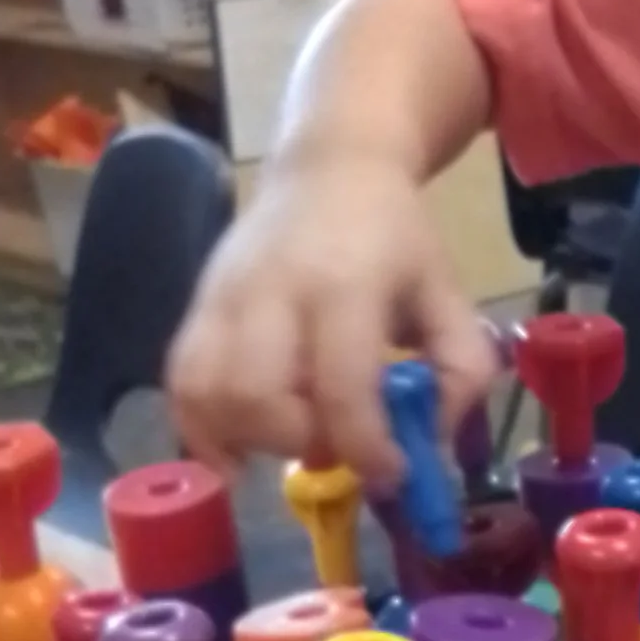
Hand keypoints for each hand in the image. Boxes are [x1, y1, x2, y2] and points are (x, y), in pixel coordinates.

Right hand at [166, 150, 499, 489]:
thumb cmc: (395, 236)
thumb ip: (460, 368)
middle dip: (298, 442)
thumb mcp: (448, 291)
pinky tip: (240, 447)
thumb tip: (434, 444)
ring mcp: (222, 297)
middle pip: (255, 397)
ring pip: (205, 394)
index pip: (340, 387)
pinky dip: (202, 430)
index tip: (391, 473)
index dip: (366, 449)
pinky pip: (178, 383)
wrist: (330, 167)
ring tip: (292, 437)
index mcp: (344, 286)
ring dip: (247, 440)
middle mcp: (271, 291)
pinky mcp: (195, 306)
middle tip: (335, 443)